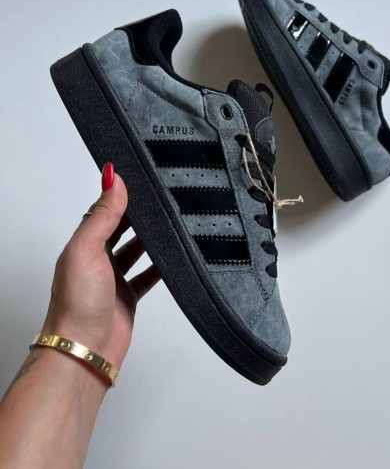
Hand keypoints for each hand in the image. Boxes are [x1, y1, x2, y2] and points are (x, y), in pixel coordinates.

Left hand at [42, 162, 160, 368]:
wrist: (85, 351)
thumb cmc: (77, 304)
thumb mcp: (87, 249)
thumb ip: (102, 214)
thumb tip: (112, 179)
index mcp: (83, 244)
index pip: (104, 211)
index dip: (120, 197)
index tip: (140, 182)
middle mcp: (97, 260)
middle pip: (122, 229)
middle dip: (139, 216)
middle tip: (162, 202)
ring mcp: (113, 279)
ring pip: (136, 251)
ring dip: (151, 240)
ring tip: (171, 225)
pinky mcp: (128, 297)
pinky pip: (147, 276)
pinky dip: (160, 267)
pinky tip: (173, 258)